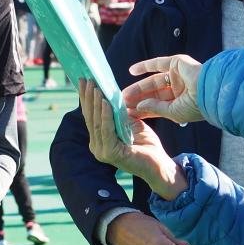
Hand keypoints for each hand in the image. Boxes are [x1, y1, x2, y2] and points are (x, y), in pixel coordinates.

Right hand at [79, 79, 185, 199]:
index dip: (87, 98)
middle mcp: (97, 146)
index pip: (90, 116)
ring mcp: (102, 151)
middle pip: (90, 118)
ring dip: (96, 103)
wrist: (159, 165)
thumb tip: (109, 94)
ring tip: (96, 87)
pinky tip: (105, 102)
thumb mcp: (129, 123)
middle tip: (88, 79)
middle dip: (89, 97)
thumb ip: (118, 113)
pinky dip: (106, 115)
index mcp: (99, 139)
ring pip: (97, 122)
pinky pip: (107, 130)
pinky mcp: (111, 153)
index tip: (84, 80)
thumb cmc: (145, 145)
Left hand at [123, 55, 204, 123]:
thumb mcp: (172, 112)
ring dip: (139, 87)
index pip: (158, 106)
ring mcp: (178, 75)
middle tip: (123, 103)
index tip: (129, 113)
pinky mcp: (177, 63)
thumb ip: (155, 108)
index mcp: (181, 102)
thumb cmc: (194, 106)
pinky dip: (144, 66)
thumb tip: (138, 106)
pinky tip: (131, 71)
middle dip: (139, 99)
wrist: (209, 91)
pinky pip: (157, 63)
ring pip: (153, 81)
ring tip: (124, 94)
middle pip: (154, 94)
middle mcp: (180, 89)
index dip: (144, 109)